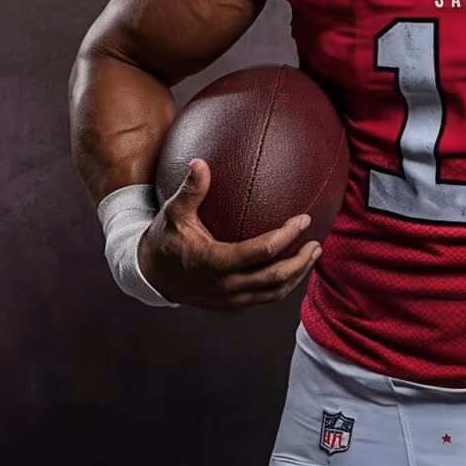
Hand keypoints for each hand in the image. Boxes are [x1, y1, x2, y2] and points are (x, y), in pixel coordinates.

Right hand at [137, 158, 319, 308]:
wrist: (149, 275)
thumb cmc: (165, 238)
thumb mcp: (173, 212)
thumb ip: (191, 189)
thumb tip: (200, 161)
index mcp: (214, 262)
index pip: (262, 251)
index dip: (287, 236)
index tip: (304, 219)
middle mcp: (225, 285)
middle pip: (275, 278)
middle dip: (300, 261)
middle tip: (316, 242)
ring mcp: (229, 299)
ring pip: (273, 293)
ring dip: (297, 275)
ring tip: (313, 254)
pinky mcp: (231, 304)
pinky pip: (264, 298)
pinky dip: (283, 284)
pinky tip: (293, 266)